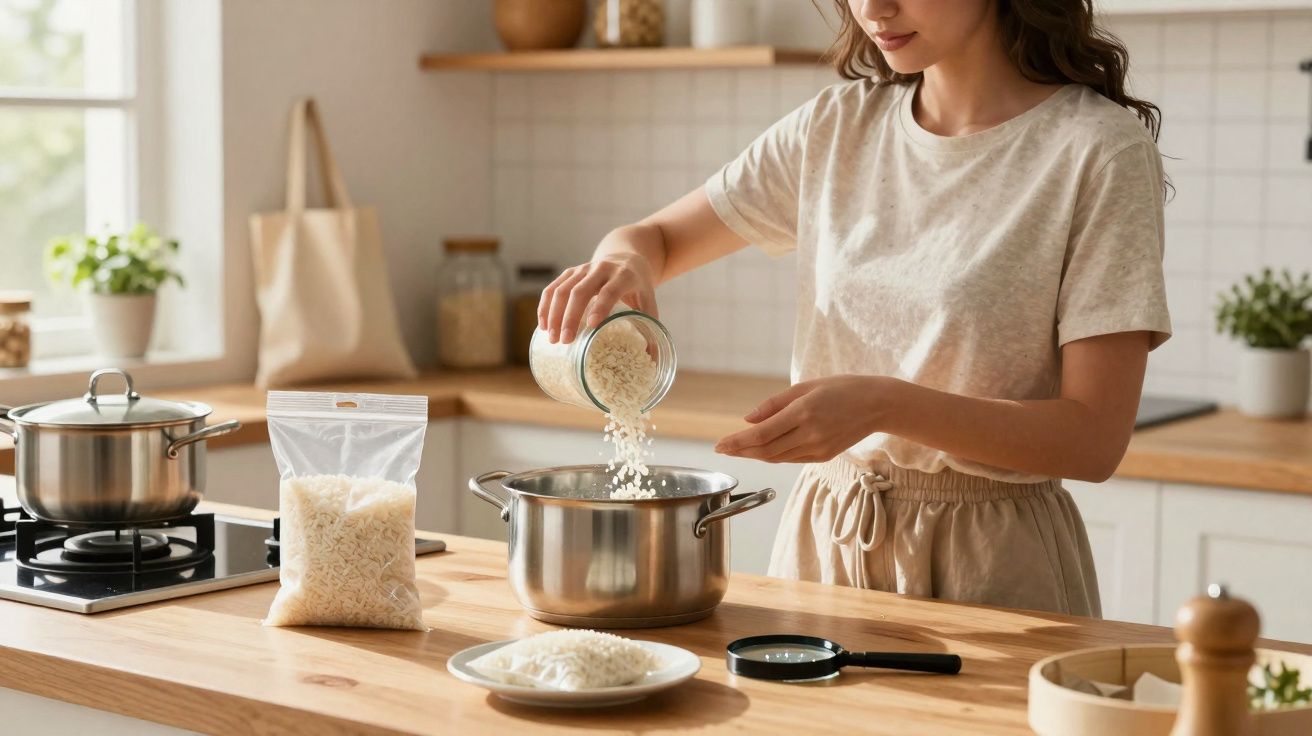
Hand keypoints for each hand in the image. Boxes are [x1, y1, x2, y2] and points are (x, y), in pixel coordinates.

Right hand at [537, 253, 658, 343]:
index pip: (609, 290)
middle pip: (580, 291)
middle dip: (570, 317)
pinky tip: (544, 325)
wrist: (627, 259)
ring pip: (563, 289)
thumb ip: (651, 328)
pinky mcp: (570, 272)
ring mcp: (583, 268)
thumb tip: (652, 361)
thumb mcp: (649, 302)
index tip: (591, 327)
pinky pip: (553, 287)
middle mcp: (602, 269)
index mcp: (624, 276)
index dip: (600, 307)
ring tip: (552, 339)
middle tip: (565, 341)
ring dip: (554, 314)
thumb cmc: (638, 288)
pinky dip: (545, 306)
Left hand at [714, 375, 896, 462]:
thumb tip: (748, 420)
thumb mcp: (806, 386)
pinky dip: (773, 455)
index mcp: (803, 412)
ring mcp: (818, 448)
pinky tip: (761, 451)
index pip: (762, 434)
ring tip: (736, 450)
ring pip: (777, 457)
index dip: (738, 441)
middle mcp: (810, 433)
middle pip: (765, 450)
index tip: (719, 445)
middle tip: (722, 449)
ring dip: (754, 455)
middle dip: (740, 451)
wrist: (877, 404)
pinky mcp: (824, 456)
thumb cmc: (841, 388)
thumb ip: (774, 404)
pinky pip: (791, 458)